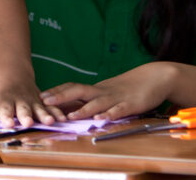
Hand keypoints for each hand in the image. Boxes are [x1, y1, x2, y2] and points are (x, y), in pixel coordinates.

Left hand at [0, 66, 65, 127]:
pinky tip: (64, 119)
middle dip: (25, 116)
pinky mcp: (41, 102)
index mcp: (4, 103)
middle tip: (28, 122)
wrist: (14, 71)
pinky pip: (51, 108)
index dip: (5, 117)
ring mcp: (31, 102)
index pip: (4, 111)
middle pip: (22, 110)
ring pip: (39, 109)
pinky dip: (57, 112)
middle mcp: (18, 102)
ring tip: (51, 122)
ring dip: (44, 115)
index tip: (7, 123)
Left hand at [40, 62, 178, 120]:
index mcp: (97, 89)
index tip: (40, 96)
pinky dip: (110, 114)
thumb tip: (72, 105)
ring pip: (97, 103)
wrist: (155, 77)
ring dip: (83, 109)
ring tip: (70, 116)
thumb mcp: (108, 92)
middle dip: (61, 97)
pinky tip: (102, 118)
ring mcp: (116, 97)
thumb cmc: (130, 87)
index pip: (73, 87)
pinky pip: (119, 110)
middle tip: (45, 102)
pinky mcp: (131, 104)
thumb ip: (93, 98)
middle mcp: (103, 92)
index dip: (57, 91)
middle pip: (79, 91)